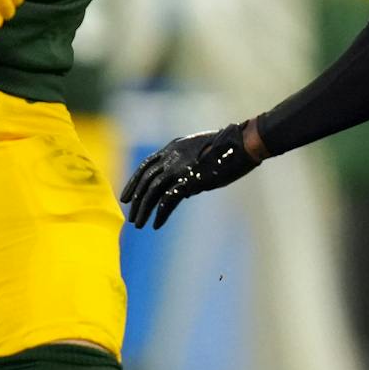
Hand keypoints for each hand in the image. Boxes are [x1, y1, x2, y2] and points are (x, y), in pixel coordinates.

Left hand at [121, 122, 258, 229]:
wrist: (241, 144)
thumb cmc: (227, 149)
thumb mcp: (200, 155)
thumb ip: (186, 168)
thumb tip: (182, 191)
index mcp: (171, 148)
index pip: (145, 167)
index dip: (134, 182)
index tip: (126, 197)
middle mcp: (170, 157)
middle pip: (145, 181)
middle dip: (136, 199)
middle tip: (130, 215)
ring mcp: (178, 169)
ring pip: (152, 192)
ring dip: (144, 210)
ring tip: (138, 224)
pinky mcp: (189, 181)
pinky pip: (168, 201)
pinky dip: (160, 214)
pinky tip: (156, 225)